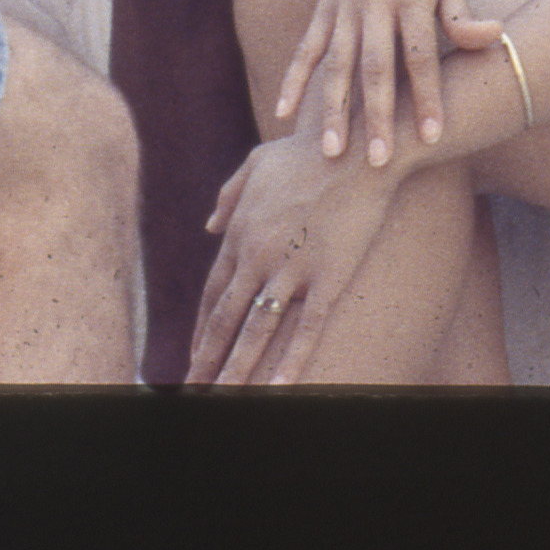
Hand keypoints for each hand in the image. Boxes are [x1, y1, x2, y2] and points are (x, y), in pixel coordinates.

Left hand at [194, 130, 404, 385]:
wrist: (356, 148)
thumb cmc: (307, 151)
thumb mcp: (257, 163)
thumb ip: (229, 195)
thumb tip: (208, 225)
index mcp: (240, 233)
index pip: (213, 294)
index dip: (202, 330)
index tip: (193, 357)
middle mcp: (257, 256)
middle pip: (225, 320)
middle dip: (207, 360)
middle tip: (194, 394)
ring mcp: (290, 269)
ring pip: (256, 332)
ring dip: (236, 371)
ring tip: (222, 400)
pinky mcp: (326, 278)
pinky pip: (304, 330)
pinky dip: (289, 363)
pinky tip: (276, 391)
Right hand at [269, 0, 501, 172]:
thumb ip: (462, 13)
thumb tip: (492, 37)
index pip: (420, 55)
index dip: (426, 96)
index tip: (432, 135)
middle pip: (375, 67)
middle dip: (376, 116)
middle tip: (378, 160)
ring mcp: (343, 3)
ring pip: (336, 63)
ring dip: (333, 109)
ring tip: (332, 151)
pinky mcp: (324, 4)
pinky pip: (306, 47)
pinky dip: (295, 80)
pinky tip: (285, 113)